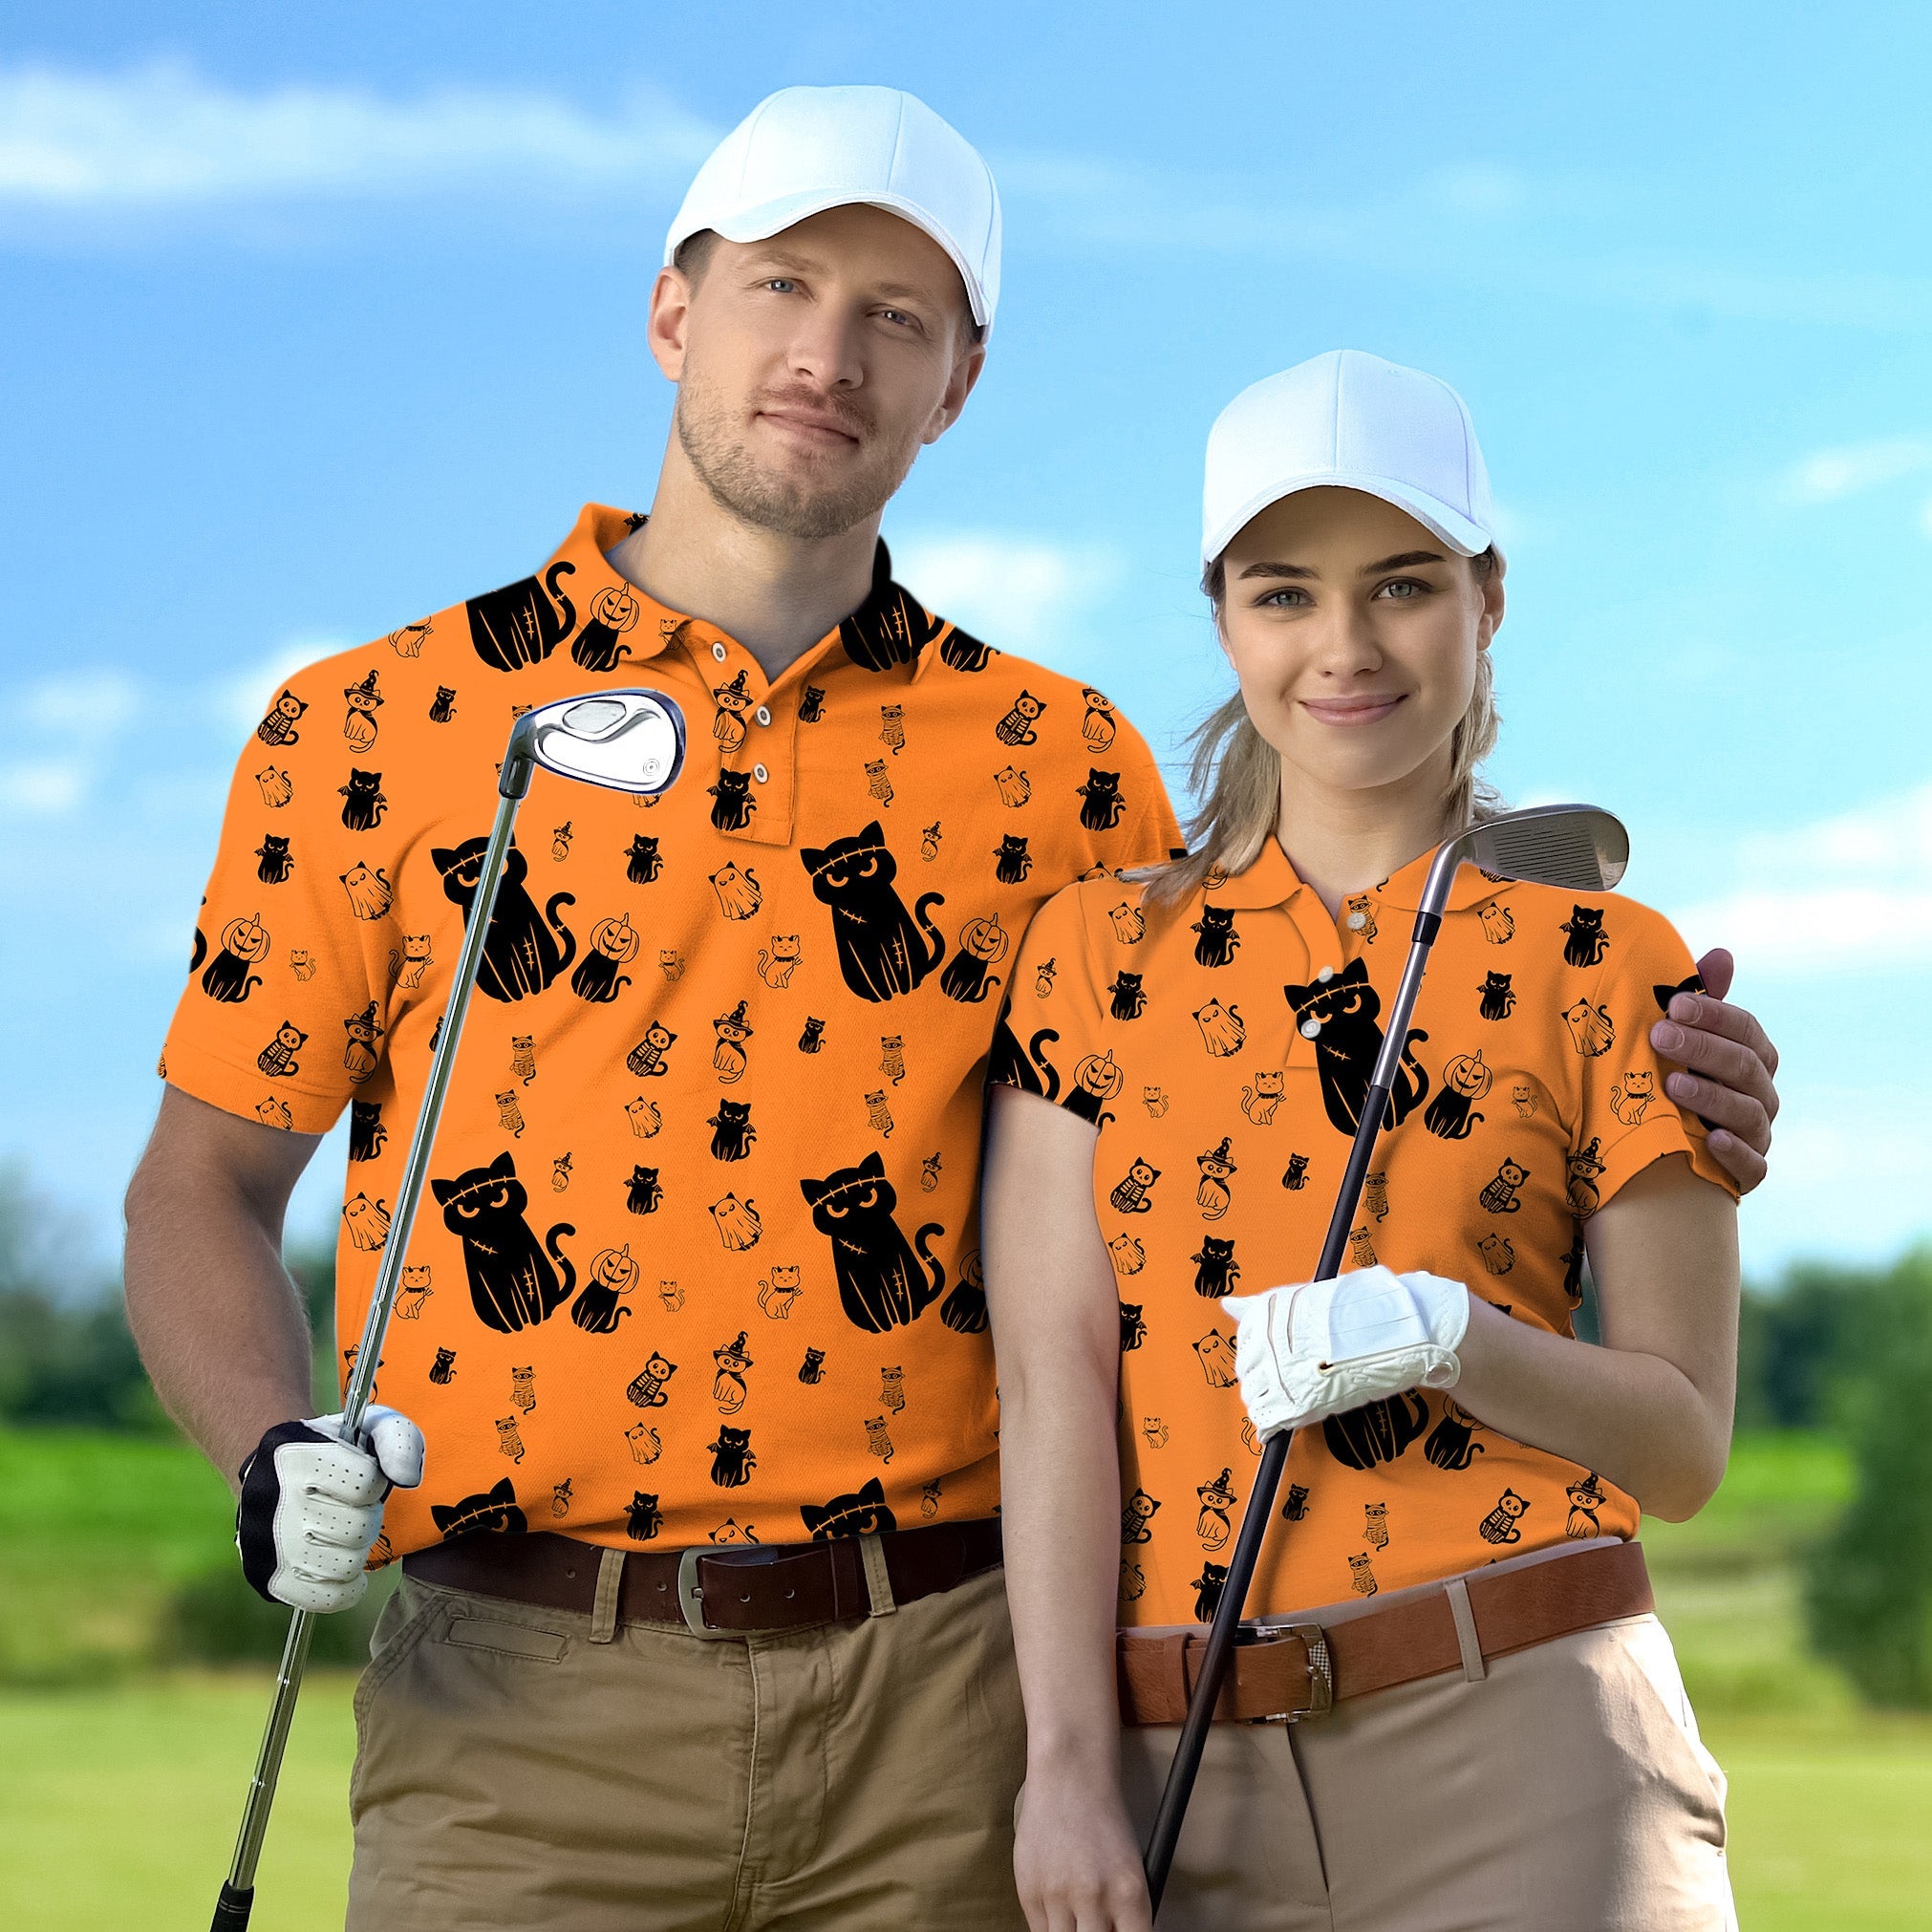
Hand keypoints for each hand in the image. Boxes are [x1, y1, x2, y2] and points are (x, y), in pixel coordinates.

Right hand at [235, 1405, 424, 1611]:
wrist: (271, 1471)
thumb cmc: (333, 1450)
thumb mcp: (369, 1427)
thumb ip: (399, 1441)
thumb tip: (407, 1479)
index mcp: (298, 1457)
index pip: (366, 1484)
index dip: (375, 1482)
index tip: (362, 1478)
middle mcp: (275, 1502)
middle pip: (358, 1529)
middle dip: (367, 1517)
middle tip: (352, 1509)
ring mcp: (267, 1546)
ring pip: (345, 1566)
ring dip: (355, 1551)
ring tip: (342, 1534)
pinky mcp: (268, 1579)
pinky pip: (327, 1599)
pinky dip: (345, 1587)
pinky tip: (341, 1564)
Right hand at [1014, 1768, 1152, 1931]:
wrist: (1068, 1778)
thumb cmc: (1103, 1820)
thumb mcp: (1130, 1867)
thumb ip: (1124, 1912)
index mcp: (1129, 1892)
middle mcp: (1094, 1897)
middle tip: (1096, 1925)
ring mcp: (1058, 1895)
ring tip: (1078, 1915)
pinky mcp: (1028, 1891)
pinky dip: (1051, 1926)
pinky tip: (1059, 1907)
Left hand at [1223, 1266, 1468, 1439]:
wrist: (1395, 1331)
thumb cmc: (1355, 1314)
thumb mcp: (1304, 1300)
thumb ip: (1263, 1309)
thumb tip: (1225, 1304)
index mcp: (1266, 1312)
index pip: (1245, 1342)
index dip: (1261, 1356)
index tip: (1279, 1360)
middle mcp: (1266, 1340)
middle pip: (1247, 1372)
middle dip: (1262, 1380)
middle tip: (1291, 1382)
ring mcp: (1279, 1372)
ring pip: (1254, 1397)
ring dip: (1267, 1403)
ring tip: (1292, 1400)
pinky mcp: (1296, 1402)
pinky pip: (1267, 1421)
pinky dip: (1269, 1427)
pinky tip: (1277, 1428)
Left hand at [1649, 947, 1778, 1192]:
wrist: (1667, 1145)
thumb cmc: (1677, 1077)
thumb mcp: (1684, 1038)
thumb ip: (1701, 999)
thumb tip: (1721, 954)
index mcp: (1753, 1056)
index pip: (1746, 1029)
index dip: (1713, 1015)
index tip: (1672, 1004)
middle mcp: (1762, 1093)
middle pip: (1744, 1067)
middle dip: (1702, 1049)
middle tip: (1659, 1036)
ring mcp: (1758, 1134)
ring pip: (1748, 1114)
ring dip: (1711, 1097)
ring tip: (1672, 1085)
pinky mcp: (1748, 1173)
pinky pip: (1753, 1167)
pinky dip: (1735, 1153)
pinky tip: (1710, 1140)